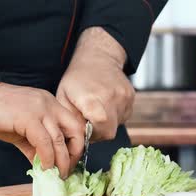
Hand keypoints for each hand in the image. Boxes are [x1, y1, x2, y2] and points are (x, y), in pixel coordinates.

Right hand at [0, 83, 84, 177]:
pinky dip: (47, 159)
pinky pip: (44, 143)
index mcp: (50, 104)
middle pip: (75, 131)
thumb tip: (41, 164)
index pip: (74, 126)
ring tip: (56, 175)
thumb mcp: (20, 127)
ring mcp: (40, 110)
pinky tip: (43, 168)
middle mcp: (49, 105)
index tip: (70, 162)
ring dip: (61, 162)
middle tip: (67, 171)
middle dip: (74, 155)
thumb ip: (33, 144)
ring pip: (60, 140)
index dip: (76, 146)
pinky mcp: (29, 118)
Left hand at [56, 27, 134, 141]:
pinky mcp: (131, 97)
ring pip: (117, 125)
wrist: (98, 57)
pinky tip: (105, 105)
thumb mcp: (63, 97)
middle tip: (89, 123)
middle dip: (98, 133)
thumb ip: (71, 119)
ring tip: (96, 111)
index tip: (84, 128)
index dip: (91, 134)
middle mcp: (111, 97)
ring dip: (106, 124)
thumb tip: (78, 137)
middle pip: (109, 132)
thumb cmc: (76, 78)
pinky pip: (123, 117)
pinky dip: (114, 117)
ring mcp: (124, 97)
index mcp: (91, 98)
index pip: (99, 127)